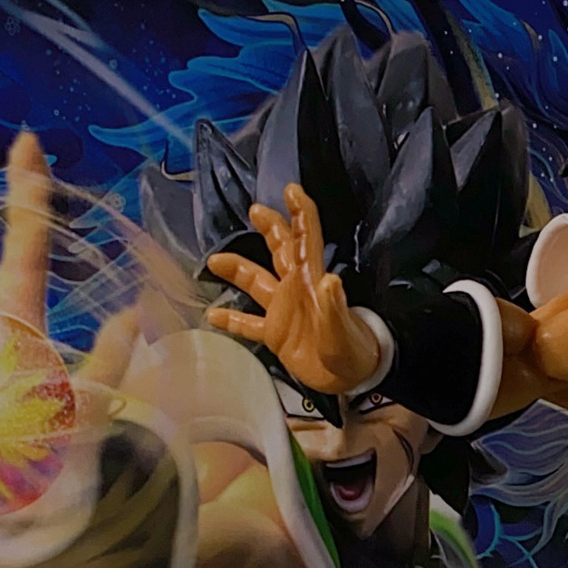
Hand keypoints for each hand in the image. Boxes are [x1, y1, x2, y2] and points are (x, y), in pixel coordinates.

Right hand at [205, 183, 382, 393]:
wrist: (350, 377)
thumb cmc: (353, 351)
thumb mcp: (342, 329)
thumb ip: (334, 306)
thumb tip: (329, 280)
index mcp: (312, 282)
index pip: (305, 240)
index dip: (300, 214)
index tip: (291, 190)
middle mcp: (296, 290)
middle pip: (280, 251)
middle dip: (270, 228)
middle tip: (256, 209)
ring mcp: (284, 310)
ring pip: (257, 282)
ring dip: (237, 270)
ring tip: (215, 261)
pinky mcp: (277, 334)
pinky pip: (250, 324)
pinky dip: (232, 321)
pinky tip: (213, 315)